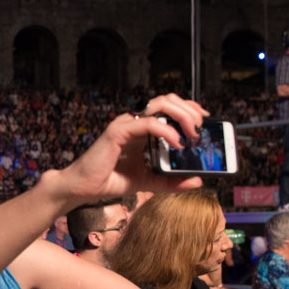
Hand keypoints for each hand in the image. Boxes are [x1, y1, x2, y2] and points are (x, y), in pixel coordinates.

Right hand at [53, 94, 206, 204]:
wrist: (84, 188)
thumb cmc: (111, 180)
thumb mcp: (150, 182)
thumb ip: (173, 181)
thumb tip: (198, 181)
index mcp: (142, 128)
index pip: (169, 107)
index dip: (189, 108)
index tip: (204, 120)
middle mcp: (135, 121)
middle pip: (168, 100)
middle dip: (189, 110)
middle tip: (200, 128)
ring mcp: (126, 124)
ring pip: (159, 104)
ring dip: (181, 115)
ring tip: (192, 133)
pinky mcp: (118, 131)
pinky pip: (148, 123)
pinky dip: (166, 132)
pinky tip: (177, 144)